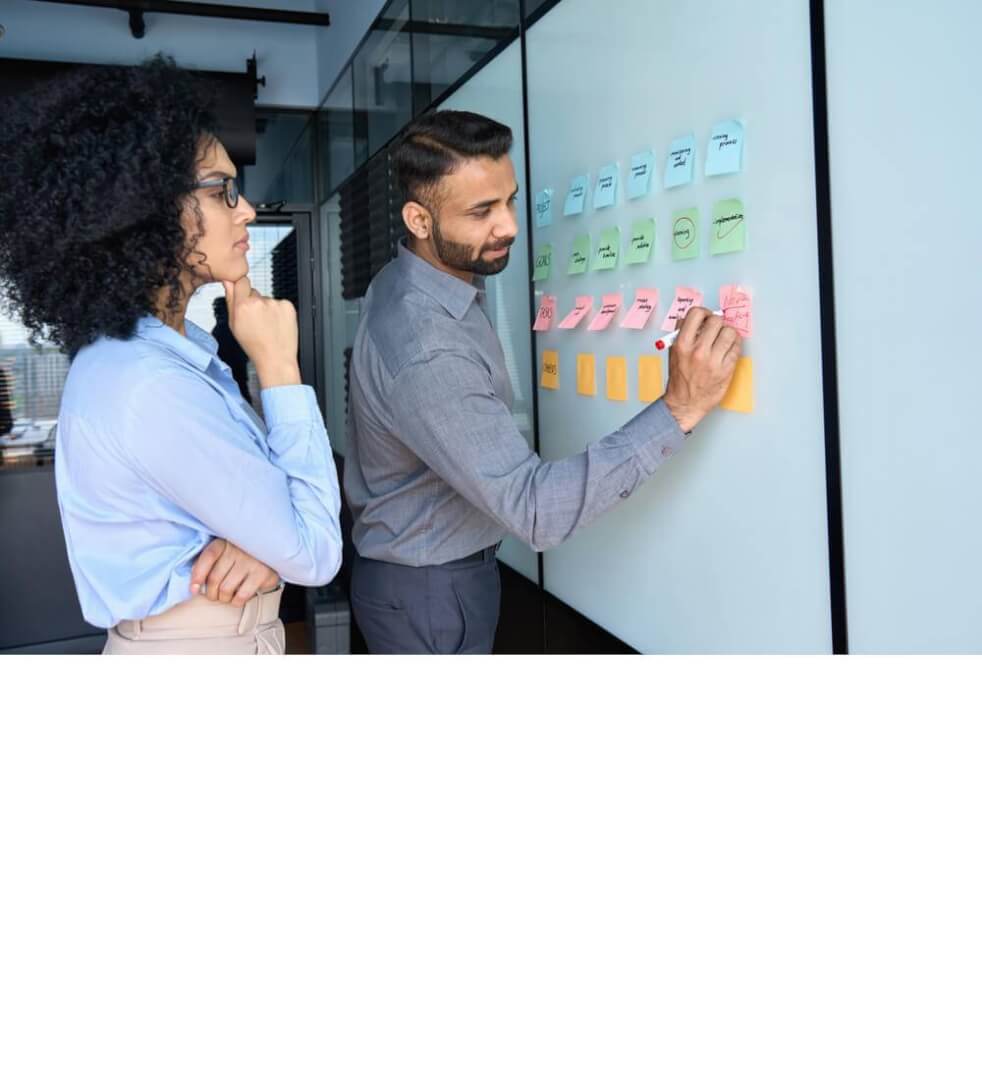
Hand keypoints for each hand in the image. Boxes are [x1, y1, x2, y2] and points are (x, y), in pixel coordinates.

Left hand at [190, 538, 279, 607]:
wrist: (271, 553)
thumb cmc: (242, 557)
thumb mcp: (225, 553)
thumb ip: (209, 564)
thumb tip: (195, 588)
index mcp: (224, 542)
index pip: (207, 558)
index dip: (197, 576)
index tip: (194, 590)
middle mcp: (237, 550)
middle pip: (214, 578)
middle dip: (211, 593)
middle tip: (214, 595)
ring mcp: (251, 562)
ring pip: (226, 589)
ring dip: (223, 598)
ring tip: (226, 597)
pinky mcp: (262, 574)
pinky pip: (242, 595)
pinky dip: (236, 601)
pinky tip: (237, 599)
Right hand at [222, 275, 300, 388]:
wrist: (276, 359)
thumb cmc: (254, 346)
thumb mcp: (234, 325)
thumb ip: (230, 300)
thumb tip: (227, 282)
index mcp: (243, 305)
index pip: (241, 281)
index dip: (242, 290)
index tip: (244, 298)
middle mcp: (259, 302)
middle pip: (255, 293)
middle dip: (254, 303)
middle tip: (257, 321)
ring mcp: (275, 303)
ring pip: (268, 300)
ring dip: (268, 309)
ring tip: (268, 326)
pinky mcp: (288, 306)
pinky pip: (281, 304)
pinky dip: (280, 312)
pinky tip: (277, 325)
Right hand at [662, 307, 740, 431]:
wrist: (685, 404)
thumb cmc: (680, 379)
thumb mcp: (673, 354)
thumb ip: (681, 334)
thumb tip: (692, 318)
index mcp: (682, 345)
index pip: (696, 314)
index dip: (703, 313)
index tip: (706, 318)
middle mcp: (698, 351)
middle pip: (716, 320)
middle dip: (717, 323)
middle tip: (716, 330)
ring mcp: (713, 361)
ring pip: (730, 332)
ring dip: (728, 333)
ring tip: (723, 339)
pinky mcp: (726, 370)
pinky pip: (736, 347)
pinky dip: (734, 345)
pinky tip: (728, 348)